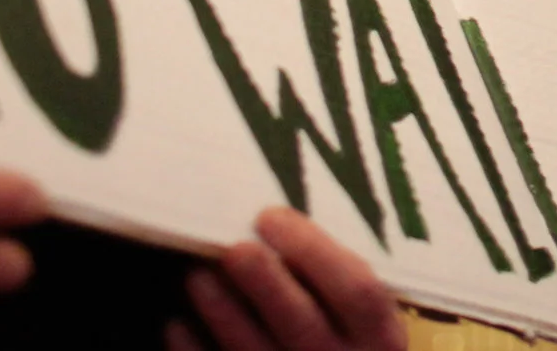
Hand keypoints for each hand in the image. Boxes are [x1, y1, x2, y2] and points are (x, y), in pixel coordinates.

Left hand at [172, 207, 404, 350]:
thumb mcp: (362, 315)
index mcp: (379, 335)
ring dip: (224, 314)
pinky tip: (177, 325)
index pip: (357, 289)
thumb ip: (332, 279)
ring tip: (197, 275)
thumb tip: (271, 227)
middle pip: (303, 324)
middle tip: (232, 248)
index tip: (269, 217)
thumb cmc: (344, 340)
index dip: (312, 250)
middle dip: (264, 283)